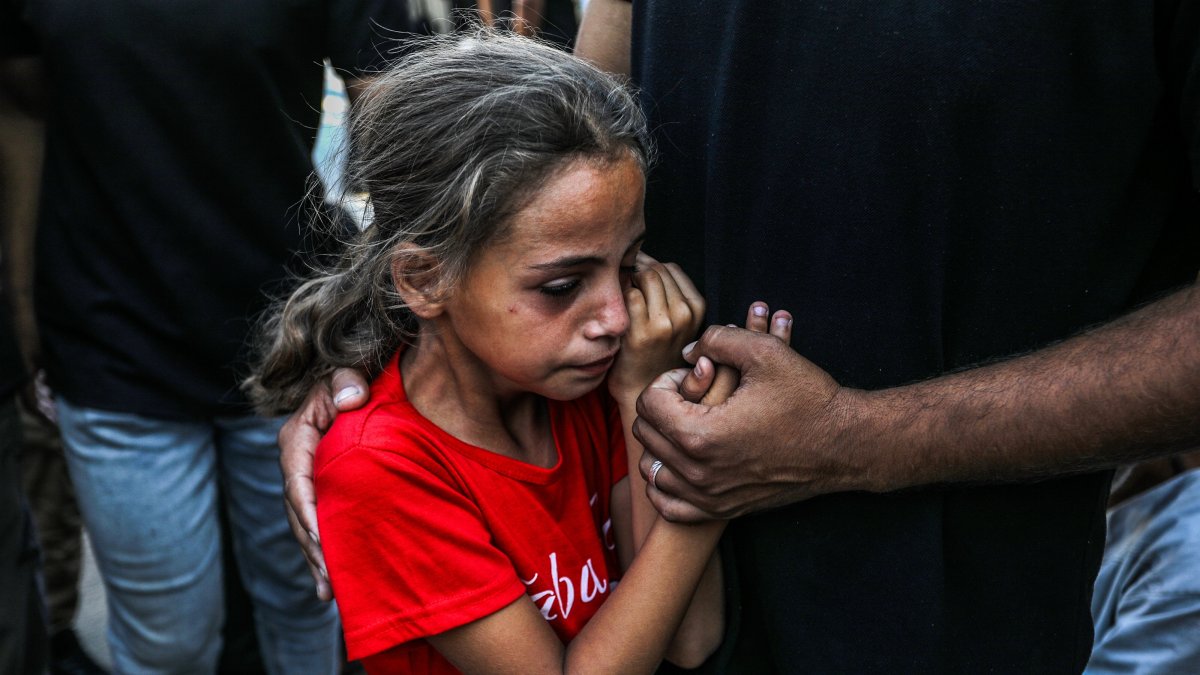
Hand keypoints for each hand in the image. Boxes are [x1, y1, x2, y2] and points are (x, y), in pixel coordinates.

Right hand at [278, 367, 368, 600]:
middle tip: (330, 578)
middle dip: (312, 546)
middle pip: (299, 512)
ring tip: (329, 593)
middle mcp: (294, 464)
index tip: (323, 537)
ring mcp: (303, 482)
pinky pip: (316, 527)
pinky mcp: (316, 494)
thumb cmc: (349, 380)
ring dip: (316, 560)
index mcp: (297, 438)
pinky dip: (322, 556)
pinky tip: (329, 587)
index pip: (298, 479)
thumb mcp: (346, 374)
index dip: (308, 509)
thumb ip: (348, 382)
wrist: (351, 386)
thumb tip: (350, 399)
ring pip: (305, 527)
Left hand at [607, 252, 704, 402]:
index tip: (634, 277)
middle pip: (657, 269)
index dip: (649, 267)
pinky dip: (618, 295)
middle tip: (622, 284)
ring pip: (645, 276)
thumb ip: (669, 293)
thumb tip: (644, 258)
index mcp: (696, 308)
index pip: (671, 268)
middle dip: (636, 269)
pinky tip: (614, 308)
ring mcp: (663, 323)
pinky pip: (628, 293)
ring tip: (619, 295)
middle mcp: (684, 314)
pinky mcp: (640, 332)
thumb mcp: (677, 322)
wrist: (642, 390)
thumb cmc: (655, 352)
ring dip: (627, 279)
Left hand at [635, 306, 867, 521]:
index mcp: (701, 434)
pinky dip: (666, 483)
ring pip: (651, 469)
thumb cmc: (807, 398)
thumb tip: (684, 354)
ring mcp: (710, 496)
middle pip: (646, 434)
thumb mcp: (764, 351)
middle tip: (694, 395)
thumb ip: (715, 340)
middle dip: (663, 407)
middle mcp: (699, 473)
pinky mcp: (723, 510)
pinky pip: (669, 505)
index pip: (648, 403)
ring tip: (688, 423)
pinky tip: (683, 461)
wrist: (844, 445)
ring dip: (661, 442)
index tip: (696, 375)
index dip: (668, 380)